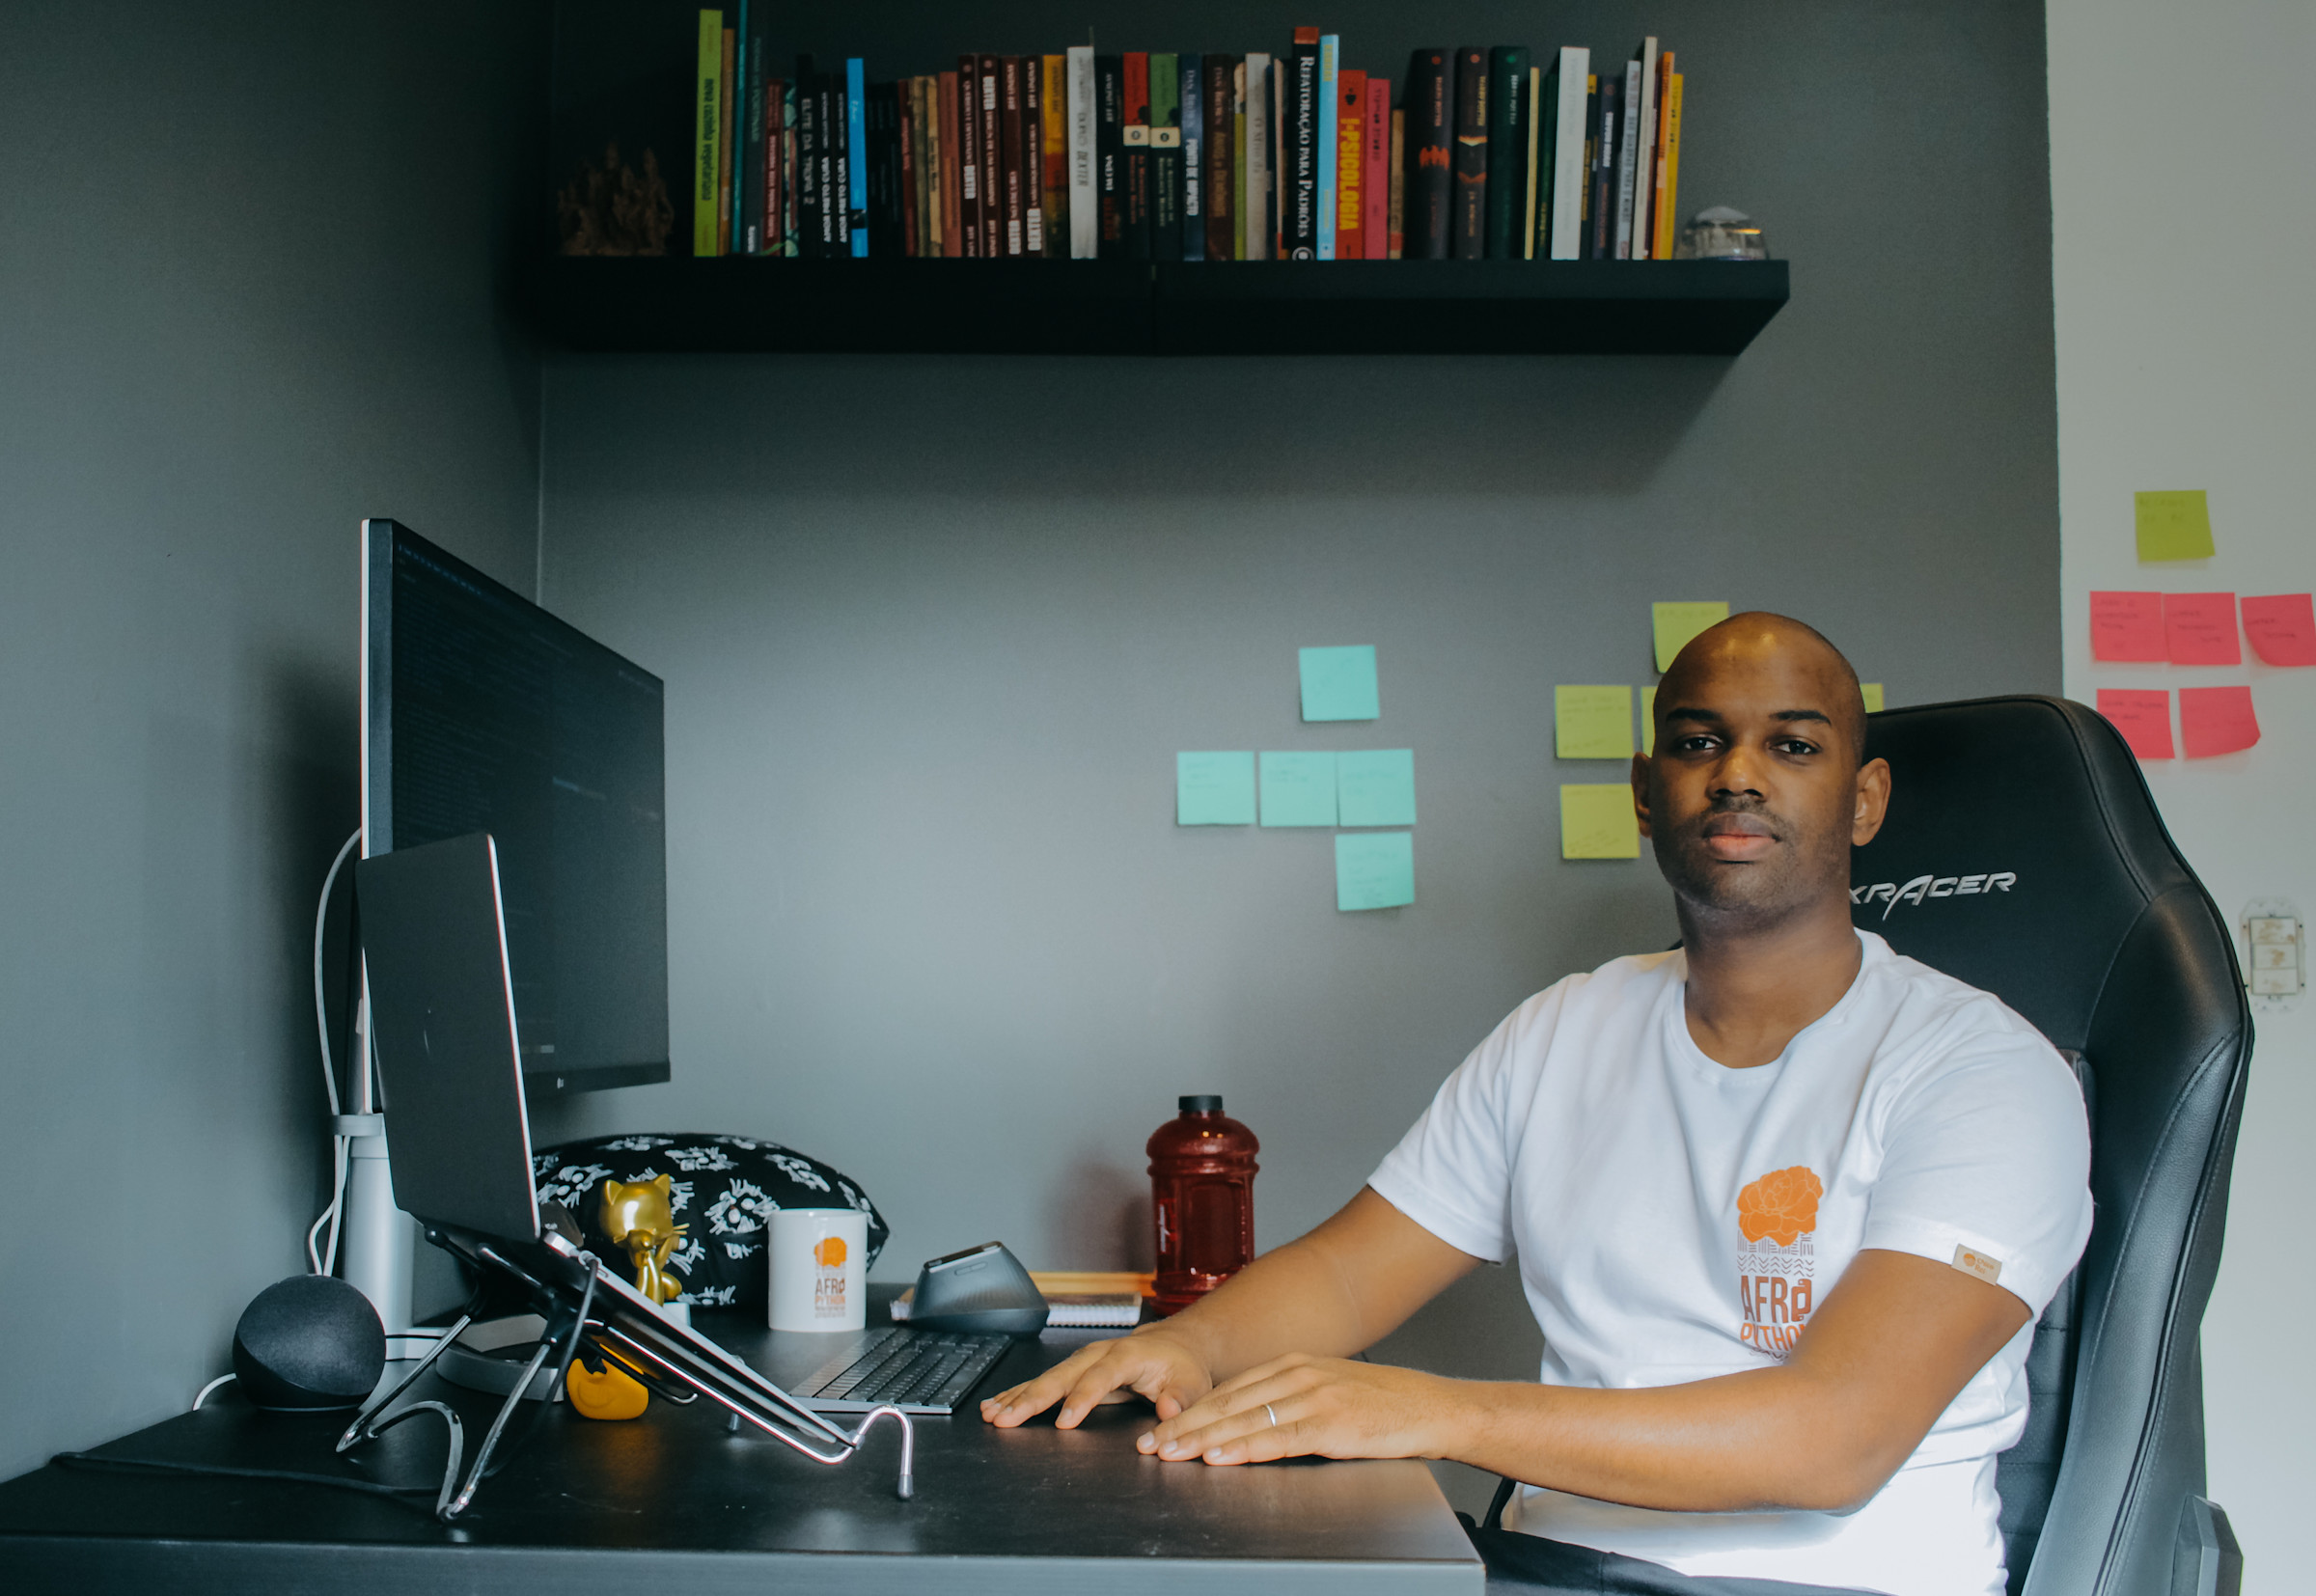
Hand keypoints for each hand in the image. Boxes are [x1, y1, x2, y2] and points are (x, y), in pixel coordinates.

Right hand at [981, 1329, 1212, 1429]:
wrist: (1174, 1346)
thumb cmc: (1181, 1366)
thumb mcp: (1192, 1384)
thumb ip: (1181, 1398)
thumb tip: (1168, 1411)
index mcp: (1128, 1355)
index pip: (1101, 1377)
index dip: (1081, 1399)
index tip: (1065, 1421)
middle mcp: (1099, 1354)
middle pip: (1062, 1375)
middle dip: (1033, 1397)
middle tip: (1008, 1418)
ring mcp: (1083, 1361)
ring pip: (1046, 1378)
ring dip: (1018, 1397)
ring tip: (993, 1415)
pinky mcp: (1074, 1372)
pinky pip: (1042, 1383)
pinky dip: (1018, 1395)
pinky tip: (997, 1406)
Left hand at [1137, 1352, 1462, 1465]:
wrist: (1431, 1407)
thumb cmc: (1383, 1405)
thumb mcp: (1329, 1390)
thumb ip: (1290, 1399)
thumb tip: (1249, 1421)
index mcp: (1295, 1365)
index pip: (1230, 1389)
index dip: (1192, 1410)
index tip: (1162, 1427)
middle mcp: (1299, 1375)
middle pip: (1229, 1403)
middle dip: (1185, 1426)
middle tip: (1151, 1444)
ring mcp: (1314, 1398)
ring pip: (1245, 1421)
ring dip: (1203, 1439)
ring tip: (1173, 1452)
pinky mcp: (1331, 1424)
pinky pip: (1278, 1438)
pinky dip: (1244, 1448)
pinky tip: (1220, 1457)